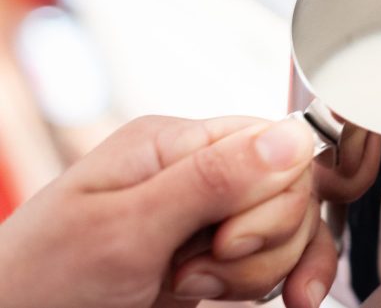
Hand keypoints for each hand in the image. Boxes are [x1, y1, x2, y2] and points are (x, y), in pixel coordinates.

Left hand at [0, 115, 337, 307]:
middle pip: (290, 191)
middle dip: (263, 241)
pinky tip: (288, 299)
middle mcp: (196, 176)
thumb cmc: (40, 285)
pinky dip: (284, 281)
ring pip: (289, 231)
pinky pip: (278, 262)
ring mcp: (207, 221)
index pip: (274, 145)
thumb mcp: (127, 230)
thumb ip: (212, 180)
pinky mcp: (214, 263)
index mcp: (173, 145)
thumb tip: (293, 136)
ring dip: (259, 273)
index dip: (271, 196)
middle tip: (200, 270)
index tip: (228, 241)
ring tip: (194, 291)